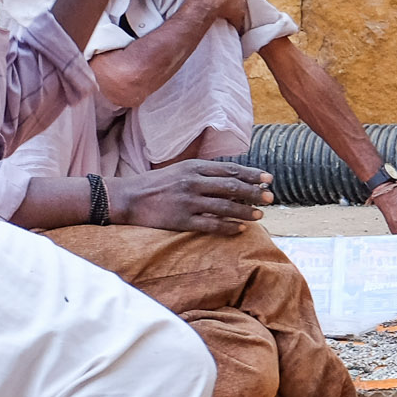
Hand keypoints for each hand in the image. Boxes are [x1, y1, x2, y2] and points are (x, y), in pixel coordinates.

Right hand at [109, 160, 272, 232]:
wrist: (126, 198)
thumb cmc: (156, 183)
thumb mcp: (180, 170)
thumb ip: (204, 172)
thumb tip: (233, 177)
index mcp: (194, 167)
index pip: (230, 170)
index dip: (252, 175)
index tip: (268, 179)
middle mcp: (193, 182)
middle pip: (232, 187)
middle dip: (254, 193)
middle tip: (270, 197)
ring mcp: (188, 202)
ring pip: (225, 207)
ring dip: (246, 211)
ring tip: (260, 215)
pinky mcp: (181, 220)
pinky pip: (211, 225)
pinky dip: (229, 227)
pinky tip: (241, 229)